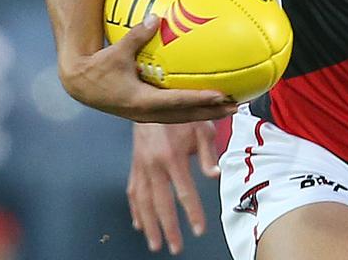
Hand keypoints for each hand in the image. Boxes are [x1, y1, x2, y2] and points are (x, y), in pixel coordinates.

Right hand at [59, 15, 236, 122]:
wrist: (80, 85)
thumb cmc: (97, 67)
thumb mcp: (116, 51)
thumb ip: (137, 35)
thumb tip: (156, 16)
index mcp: (140, 101)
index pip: (176, 102)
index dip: (199, 99)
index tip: (220, 96)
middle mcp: (146, 112)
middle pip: (185, 116)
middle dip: (211, 112)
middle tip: (236, 106)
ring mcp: (146, 115)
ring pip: (182, 118)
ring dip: (206, 114)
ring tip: (230, 108)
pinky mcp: (146, 112)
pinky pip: (174, 112)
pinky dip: (193, 108)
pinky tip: (209, 101)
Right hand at [129, 121, 221, 253]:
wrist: (152, 102)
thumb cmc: (181, 116)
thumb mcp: (201, 127)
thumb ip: (209, 153)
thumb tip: (215, 175)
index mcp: (172, 157)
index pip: (184, 192)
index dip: (192, 213)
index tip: (199, 230)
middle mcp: (153, 166)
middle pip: (160, 204)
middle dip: (169, 228)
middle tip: (176, 248)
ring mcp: (140, 168)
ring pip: (143, 203)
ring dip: (150, 226)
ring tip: (155, 244)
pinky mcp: (134, 167)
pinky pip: (132, 193)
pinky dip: (135, 211)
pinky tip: (139, 224)